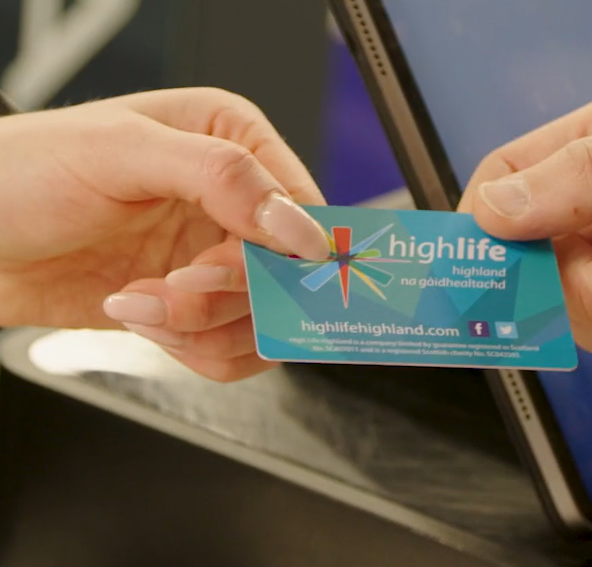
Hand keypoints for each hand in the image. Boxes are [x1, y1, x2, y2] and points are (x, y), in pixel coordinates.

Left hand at [0, 88, 329, 381]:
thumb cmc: (22, 174)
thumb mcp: (121, 152)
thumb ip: (222, 176)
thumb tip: (300, 225)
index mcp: (234, 143)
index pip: (304, 210)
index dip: (285, 253)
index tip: (245, 276)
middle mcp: (235, 203)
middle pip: (289, 275)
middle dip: (228, 295)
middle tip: (174, 286)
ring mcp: (216, 258)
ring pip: (265, 322)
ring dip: (204, 328)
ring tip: (142, 304)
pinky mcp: (196, 307)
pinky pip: (233, 349)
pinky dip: (194, 350)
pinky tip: (144, 319)